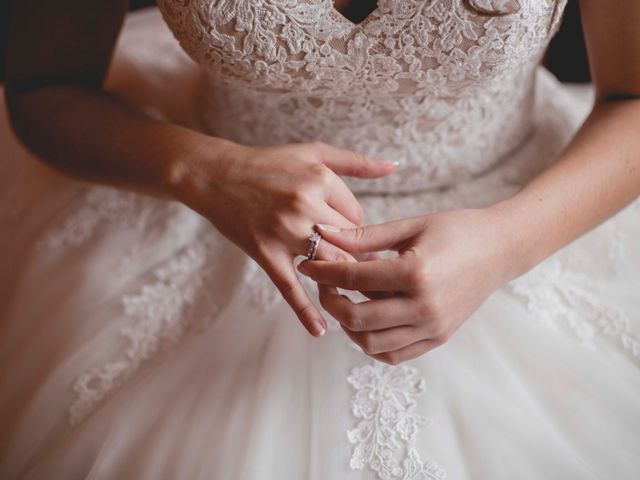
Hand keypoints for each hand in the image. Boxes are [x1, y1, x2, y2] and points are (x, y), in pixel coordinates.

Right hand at [168, 139, 396, 336]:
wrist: (215, 175)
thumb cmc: (267, 162)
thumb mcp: (313, 152)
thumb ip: (356, 162)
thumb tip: (394, 167)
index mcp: (321, 180)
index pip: (358, 217)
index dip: (357, 229)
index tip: (349, 236)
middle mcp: (305, 205)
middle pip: (350, 243)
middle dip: (358, 257)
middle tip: (372, 275)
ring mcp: (284, 232)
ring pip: (330, 264)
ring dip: (344, 280)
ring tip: (360, 296)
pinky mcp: (265, 253)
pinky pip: (289, 286)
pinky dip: (305, 310)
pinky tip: (320, 330)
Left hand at [297, 208, 519, 362]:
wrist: (501, 248)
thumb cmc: (457, 230)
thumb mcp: (410, 226)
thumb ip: (364, 236)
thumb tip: (324, 235)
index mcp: (416, 274)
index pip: (353, 279)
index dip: (323, 271)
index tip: (307, 263)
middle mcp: (424, 307)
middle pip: (356, 319)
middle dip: (330, 301)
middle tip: (324, 284)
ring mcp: (433, 327)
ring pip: (371, 344)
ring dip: (348, 326)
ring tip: (346, 301)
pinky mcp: (439, 338)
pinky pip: (394, 354)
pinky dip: (372, 342)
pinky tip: (367, 319)